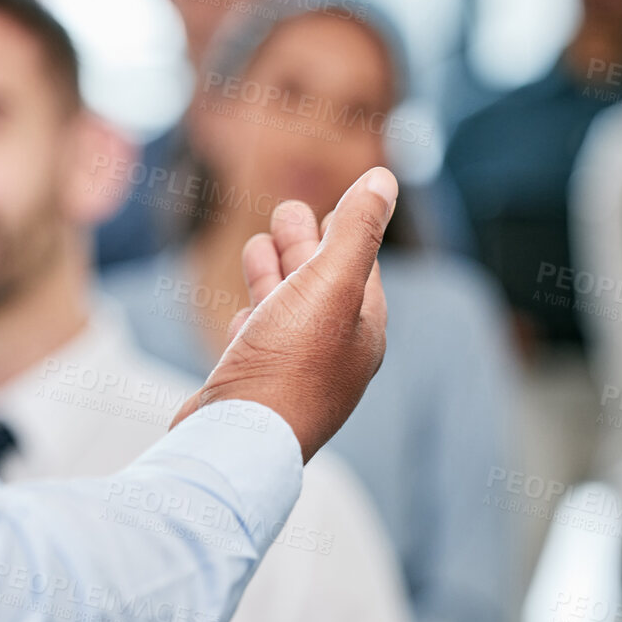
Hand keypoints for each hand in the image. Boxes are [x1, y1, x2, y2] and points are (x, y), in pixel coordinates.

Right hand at [171, 167, 393, 461]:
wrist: (236, 441)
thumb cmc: (287, 365)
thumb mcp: (330, 284)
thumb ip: (357, 231)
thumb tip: (384, 180)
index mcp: (361, 331)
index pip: (359, 268)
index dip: (345, 231)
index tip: (332, 205)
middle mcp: (332, 356)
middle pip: (321, 287)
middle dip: (305, 247)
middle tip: (285, 212)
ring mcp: (292, 376)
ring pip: (286, 313)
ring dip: (274, 275)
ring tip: (257, 246)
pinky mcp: (254, 391)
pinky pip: (259, 345)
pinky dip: (254, 318)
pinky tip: (243, 312)